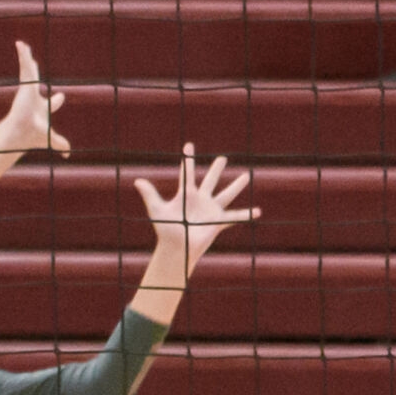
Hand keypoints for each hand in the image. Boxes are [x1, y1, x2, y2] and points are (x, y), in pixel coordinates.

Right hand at [0, 40, 70, 158]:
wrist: (23, 131)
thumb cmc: (34, 135)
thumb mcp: (50, 139)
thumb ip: (60, 144)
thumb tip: (68, 153)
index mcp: (42, 108)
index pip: (52, 103)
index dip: (57, 100)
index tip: (61, 96)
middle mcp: (33, 97)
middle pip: (35, 81)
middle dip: (34, 72)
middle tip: (34, 63)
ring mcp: (28, 90)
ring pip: (28, 71)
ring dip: (25, 58)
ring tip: (22, 46)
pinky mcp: (24, 85)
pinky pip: (25, 67)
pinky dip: (23, 56)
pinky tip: (21, 45)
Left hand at [137, 144, 258, 277]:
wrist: (177, 248)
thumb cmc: (165, 230)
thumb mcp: (157, 210)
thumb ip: (150, 195)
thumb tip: (137, 181)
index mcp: (186, 194)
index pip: (187, 173)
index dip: (188, 159)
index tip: (188, 146)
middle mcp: (200, 200)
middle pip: (210, 180)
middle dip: (216, 169)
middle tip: (223, 158)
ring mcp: (210, 210)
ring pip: (226, 194)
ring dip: (237, 186)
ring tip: (247, 176)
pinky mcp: (217, 222)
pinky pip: (235, 217)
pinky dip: (246, 215)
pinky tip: (258, 212)